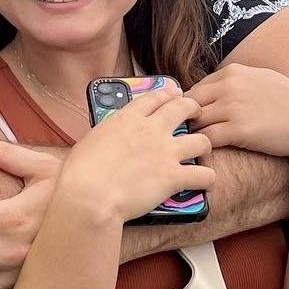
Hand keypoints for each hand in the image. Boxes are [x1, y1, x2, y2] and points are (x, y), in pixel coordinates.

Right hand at [60, 86, 214, 223]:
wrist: (88, 195)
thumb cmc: (81, 173)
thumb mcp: (91, 140)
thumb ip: (107, 134)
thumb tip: (108, 140)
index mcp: (128, 118)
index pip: (155, 96)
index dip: (168, 93)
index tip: (174, 93)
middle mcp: (151, 130)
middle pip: (183, 108)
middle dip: (194, 108)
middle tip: (196, 114)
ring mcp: (165, 152)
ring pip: (202, 140)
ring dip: (205, 145)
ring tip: (204, 151)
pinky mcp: (174, 176)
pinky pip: (203, 175)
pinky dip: (207, 179)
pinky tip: (206, 182)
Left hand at [187, 63, 288, 158]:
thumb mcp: (261, 79)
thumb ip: (235, 81)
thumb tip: (211, 88)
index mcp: (232, 72)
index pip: (195, 89)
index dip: (192, 108)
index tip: (196, 123)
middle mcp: (229, 86)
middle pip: (189, 105)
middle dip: (187, 122)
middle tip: (188, 138)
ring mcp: (233, 108)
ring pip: (195, 123)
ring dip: (194, 136)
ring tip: (195, 148)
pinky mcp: (238, 131)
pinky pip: (207, 139)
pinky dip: (203, 147)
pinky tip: (208, 154)